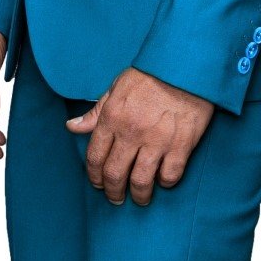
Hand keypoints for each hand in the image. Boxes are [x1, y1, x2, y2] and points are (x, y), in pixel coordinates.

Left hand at [66, 69, 214, 205]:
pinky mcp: (181, 144)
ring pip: (140, 181)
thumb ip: (96, 111)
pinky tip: (163, 180)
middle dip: (113, 192)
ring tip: (141, 198)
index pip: (95, 158)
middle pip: (115, 175)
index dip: (94, 176)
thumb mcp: (118, 86)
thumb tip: (72, 126)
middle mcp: (132, 132)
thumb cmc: (152, 72)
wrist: (188, 62)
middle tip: (117, 198)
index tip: (99, 183)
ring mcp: (157, 140)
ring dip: (139, 195)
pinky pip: (170, 175)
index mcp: (113, 117)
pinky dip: (165, 183)